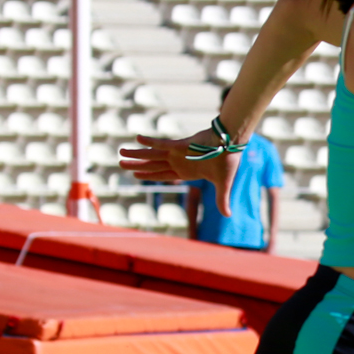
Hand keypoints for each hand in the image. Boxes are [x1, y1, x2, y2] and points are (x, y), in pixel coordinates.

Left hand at [121, 130, 239, 214]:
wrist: (232, 145)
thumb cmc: (228, 162)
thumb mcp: (223, 184)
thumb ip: (222, 199)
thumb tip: (228, 215)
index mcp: (186, 171)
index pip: (162, 174)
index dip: (148, 174)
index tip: (136, 174)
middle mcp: (178, 161)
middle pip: (152, 164)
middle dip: (136, 164)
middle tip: (120, 163)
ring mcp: (177, 152)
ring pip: (152, 154)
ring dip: (136, 154)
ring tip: (121, 152)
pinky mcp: (180, 145)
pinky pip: (162, 142)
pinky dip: (149, 141)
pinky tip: (137, 138)